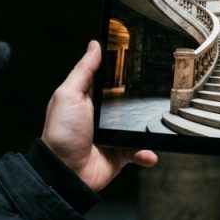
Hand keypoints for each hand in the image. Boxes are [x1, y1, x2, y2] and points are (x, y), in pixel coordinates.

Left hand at [40, 40, 157, 190]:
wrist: (66, 174)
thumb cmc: (61, 135)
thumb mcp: (68, 95)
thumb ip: (83, 71)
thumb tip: (94, 45)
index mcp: (89, 98)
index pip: (110, 78)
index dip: (123, 69)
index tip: (140, 58)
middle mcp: (103, 115)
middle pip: (129, 99)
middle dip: (143, 97)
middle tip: (158, 89)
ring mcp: (114, 134)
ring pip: (139, 125)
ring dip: (148, 127)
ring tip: (158, 122)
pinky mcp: (121, 152)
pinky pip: (141, 150)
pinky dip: (147, 152)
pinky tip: (149, 151)